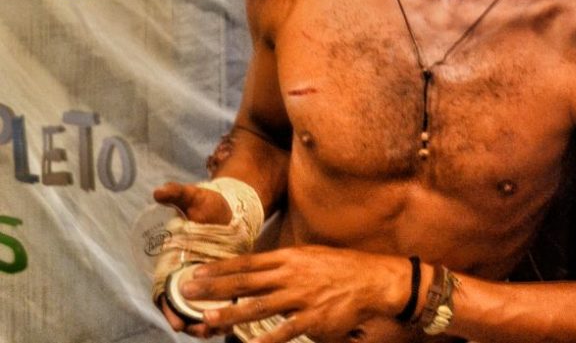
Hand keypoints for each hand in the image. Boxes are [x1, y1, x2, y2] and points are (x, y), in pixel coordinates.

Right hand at [151, 182, 232, 336]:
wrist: (228, 207)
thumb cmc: (207, 205)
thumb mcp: (194, 198)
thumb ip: (178, 194)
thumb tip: (159, 191)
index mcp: (172, 262)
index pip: (164, 293)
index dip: (169, 310)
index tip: (177, 323)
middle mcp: (185, 276)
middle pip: (182, 308)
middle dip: (189, 322)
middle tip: (202, 331)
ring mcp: (203, 281)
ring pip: (199, 310)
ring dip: (206, 323)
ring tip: (219, 331)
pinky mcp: (220, 282)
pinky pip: (217, 305)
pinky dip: (221, 316)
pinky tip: (233, 323)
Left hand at [181, 247, 411, 342]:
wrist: (374, 280)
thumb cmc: (341, 268)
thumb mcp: (311, 255)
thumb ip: (284, 262)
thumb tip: (257, 268)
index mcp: (290, 258)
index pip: (248, 263)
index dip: (220, 269)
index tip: (197, 273)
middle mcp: (292, 275)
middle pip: (247, 282)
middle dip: (215, 288)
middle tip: (188, 292)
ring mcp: (302, 298)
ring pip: (260, 306)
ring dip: (232, 313)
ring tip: (208, 319)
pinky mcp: (313, 319)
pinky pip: (286, 331)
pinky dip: (267, 339)